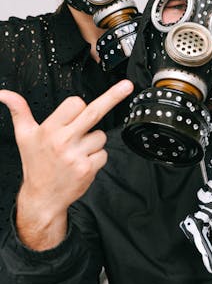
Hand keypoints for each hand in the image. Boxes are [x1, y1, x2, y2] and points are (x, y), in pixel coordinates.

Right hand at [0, 79, 132, 248]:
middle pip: (94, 112)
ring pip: (100, 136)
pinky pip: (104, 153)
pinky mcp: (88, 168)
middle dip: (113, 96)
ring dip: (93, 142)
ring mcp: (77, 155)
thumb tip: (4, 93)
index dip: (78, 106)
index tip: (75, 112)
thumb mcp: (24, 136)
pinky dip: (97, 157)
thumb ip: (19, 111)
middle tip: (127, 86)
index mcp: (50, 129)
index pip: (75, 103)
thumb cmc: (35, 163)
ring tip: (76, 151)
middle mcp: (64, 141)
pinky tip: (82, 162)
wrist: (42, 197)